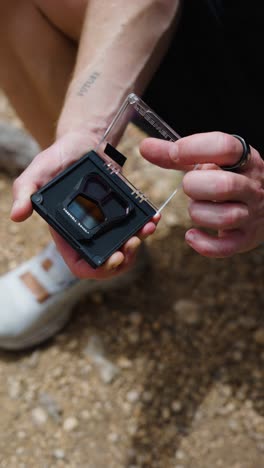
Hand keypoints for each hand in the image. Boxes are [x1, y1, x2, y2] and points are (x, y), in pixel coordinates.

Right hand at [10, 131, 158, 277]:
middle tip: (132, 244)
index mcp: (67, 232)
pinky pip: (136, 227)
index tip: (112, 259)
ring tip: (146, 230)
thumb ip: (25, 190)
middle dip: (123, 259)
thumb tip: (16, 215)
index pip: (80, 264)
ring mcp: (107, 224)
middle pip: (107, 261)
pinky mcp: (122, 212)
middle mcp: (88, 232)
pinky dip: (146, 226)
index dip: (96, 269)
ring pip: (125, 248)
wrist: (84, 141)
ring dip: (138, 244)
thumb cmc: (59, 157)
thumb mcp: (39, 170)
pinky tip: (152, 219)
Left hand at [140, 131, 263, 256]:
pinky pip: (225, 247)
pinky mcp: (245, 238)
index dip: (194, 148)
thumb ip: (179, 155)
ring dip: (199, 213)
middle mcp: (251, 186)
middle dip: (195, 186)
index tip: (175, 152)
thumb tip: (146, 147)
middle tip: (190, 186)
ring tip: (196, 207)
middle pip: (224, 185)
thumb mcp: (212, 161)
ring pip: (225, 217)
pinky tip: (192, 235)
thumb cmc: (232, 178)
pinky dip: (203, 244)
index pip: (224, 147)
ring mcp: (251, 214)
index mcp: (244, 160)